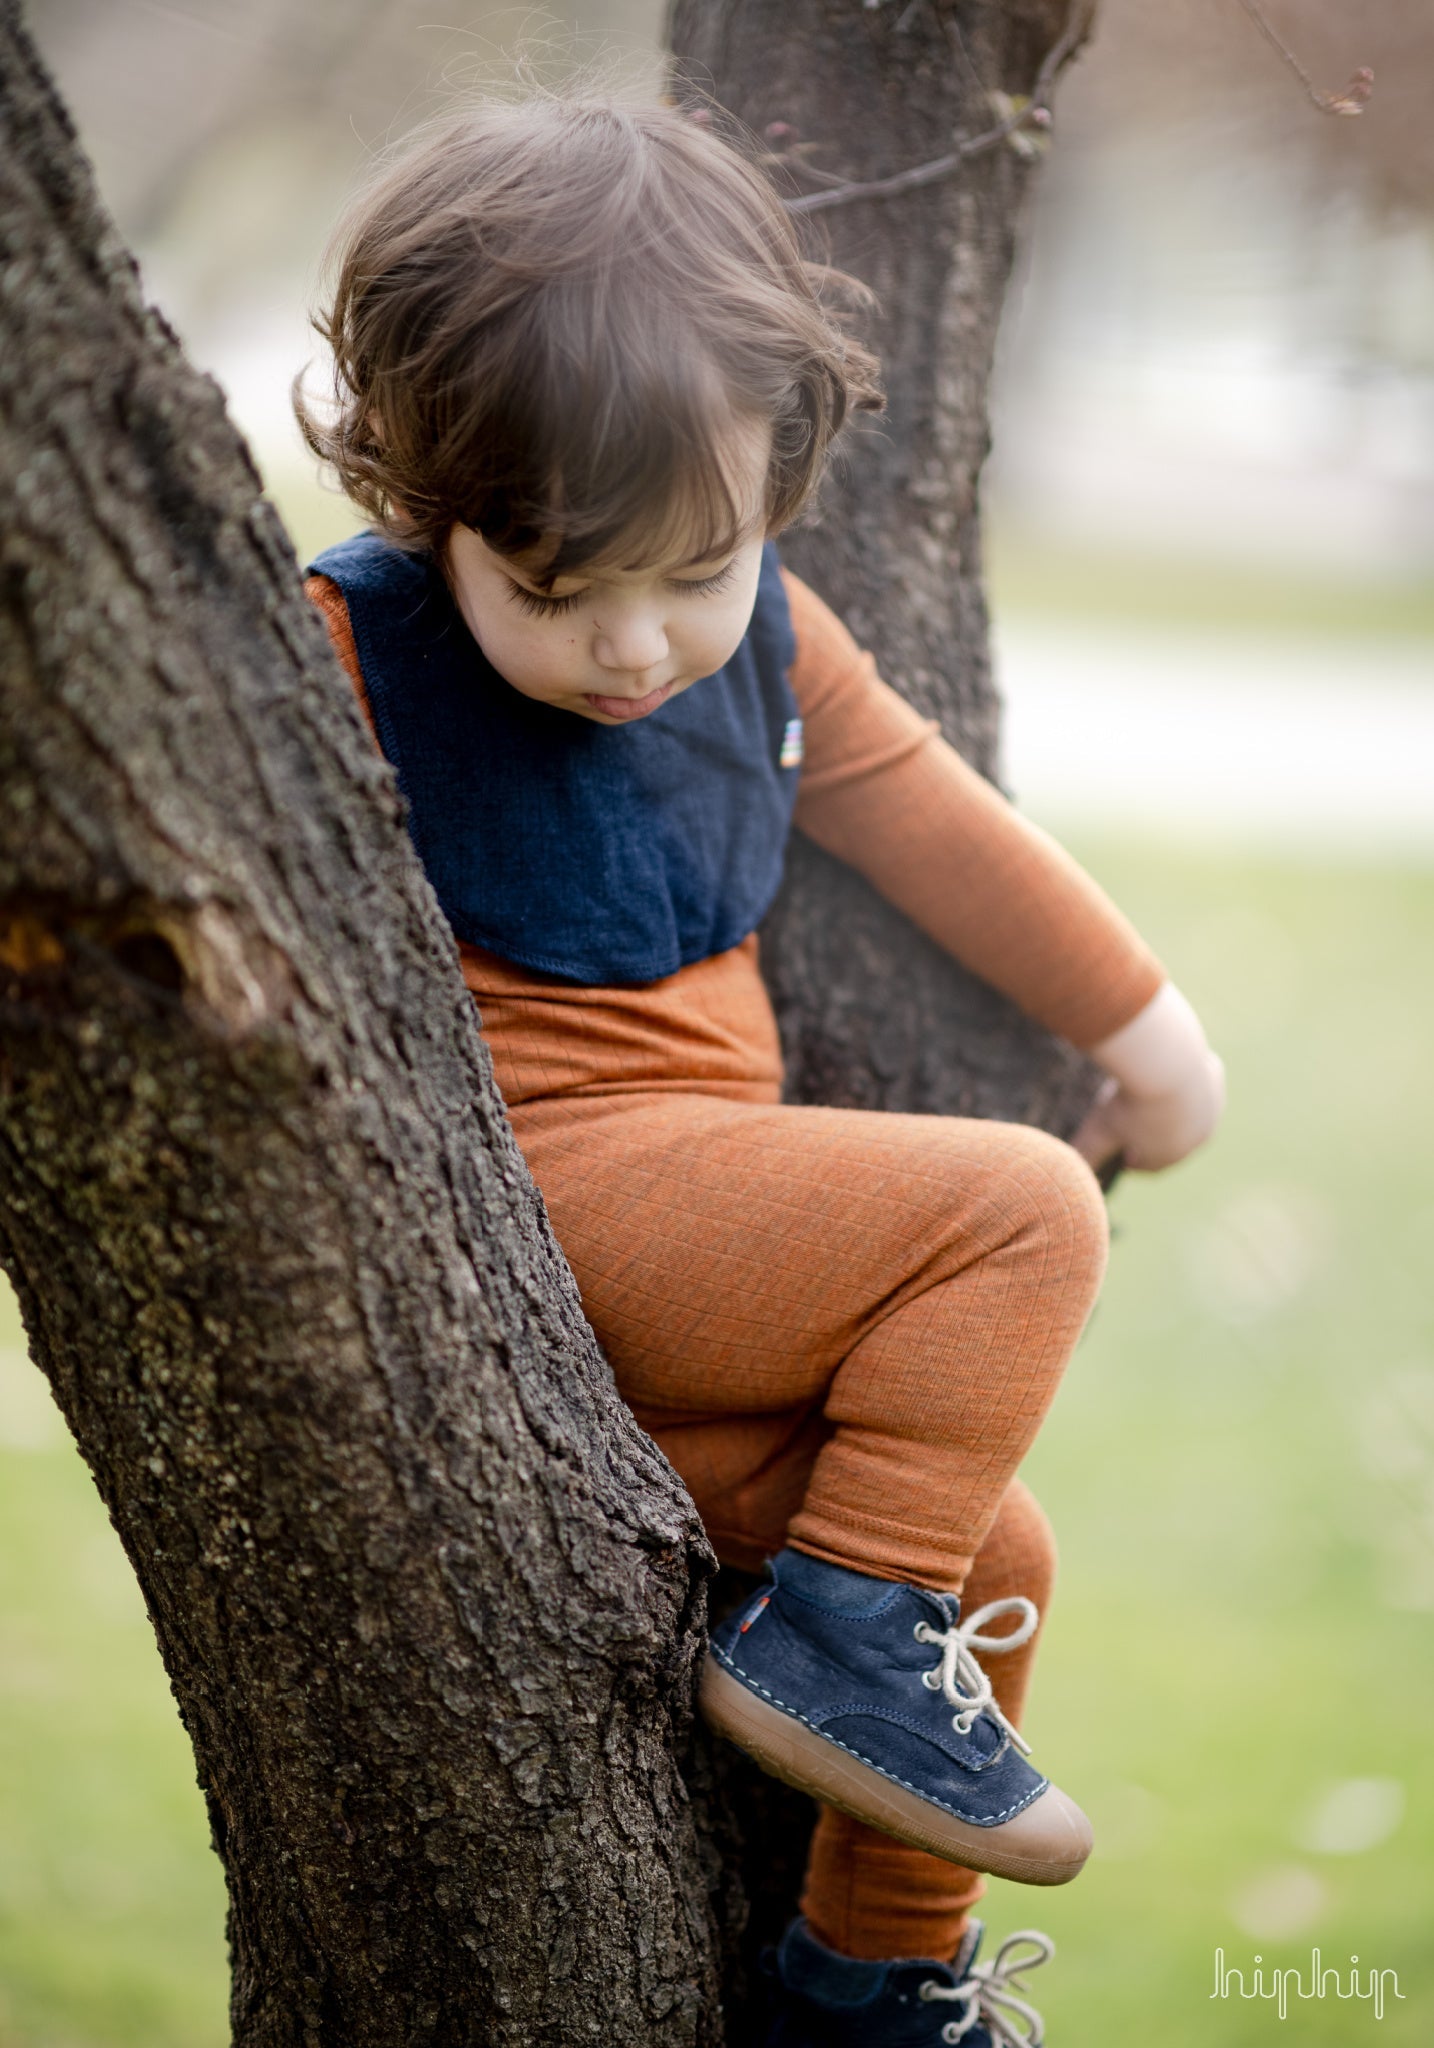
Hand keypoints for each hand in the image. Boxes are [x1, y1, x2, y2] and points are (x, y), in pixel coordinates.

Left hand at [1071, 1052, 1224, 1173]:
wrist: (1163, 1062)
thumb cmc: (1128, 1104)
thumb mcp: (1099, 1133)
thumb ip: (1087, 1155)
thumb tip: (1071, 1175)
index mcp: (1170, 1156)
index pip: (1149, 1164)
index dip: (1130, 1154)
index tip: (1117, 1143)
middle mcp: (1198, 1137)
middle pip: (1170, 1134)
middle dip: (1149, 1127)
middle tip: (1128, 1112)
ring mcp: (1210, 1107)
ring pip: (1185, 1106)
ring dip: (1166, 1102)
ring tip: (1143, 1088)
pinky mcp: (1214, 1079)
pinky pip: (1196, 1079)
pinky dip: (1180, 1075)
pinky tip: (1163, 1066)